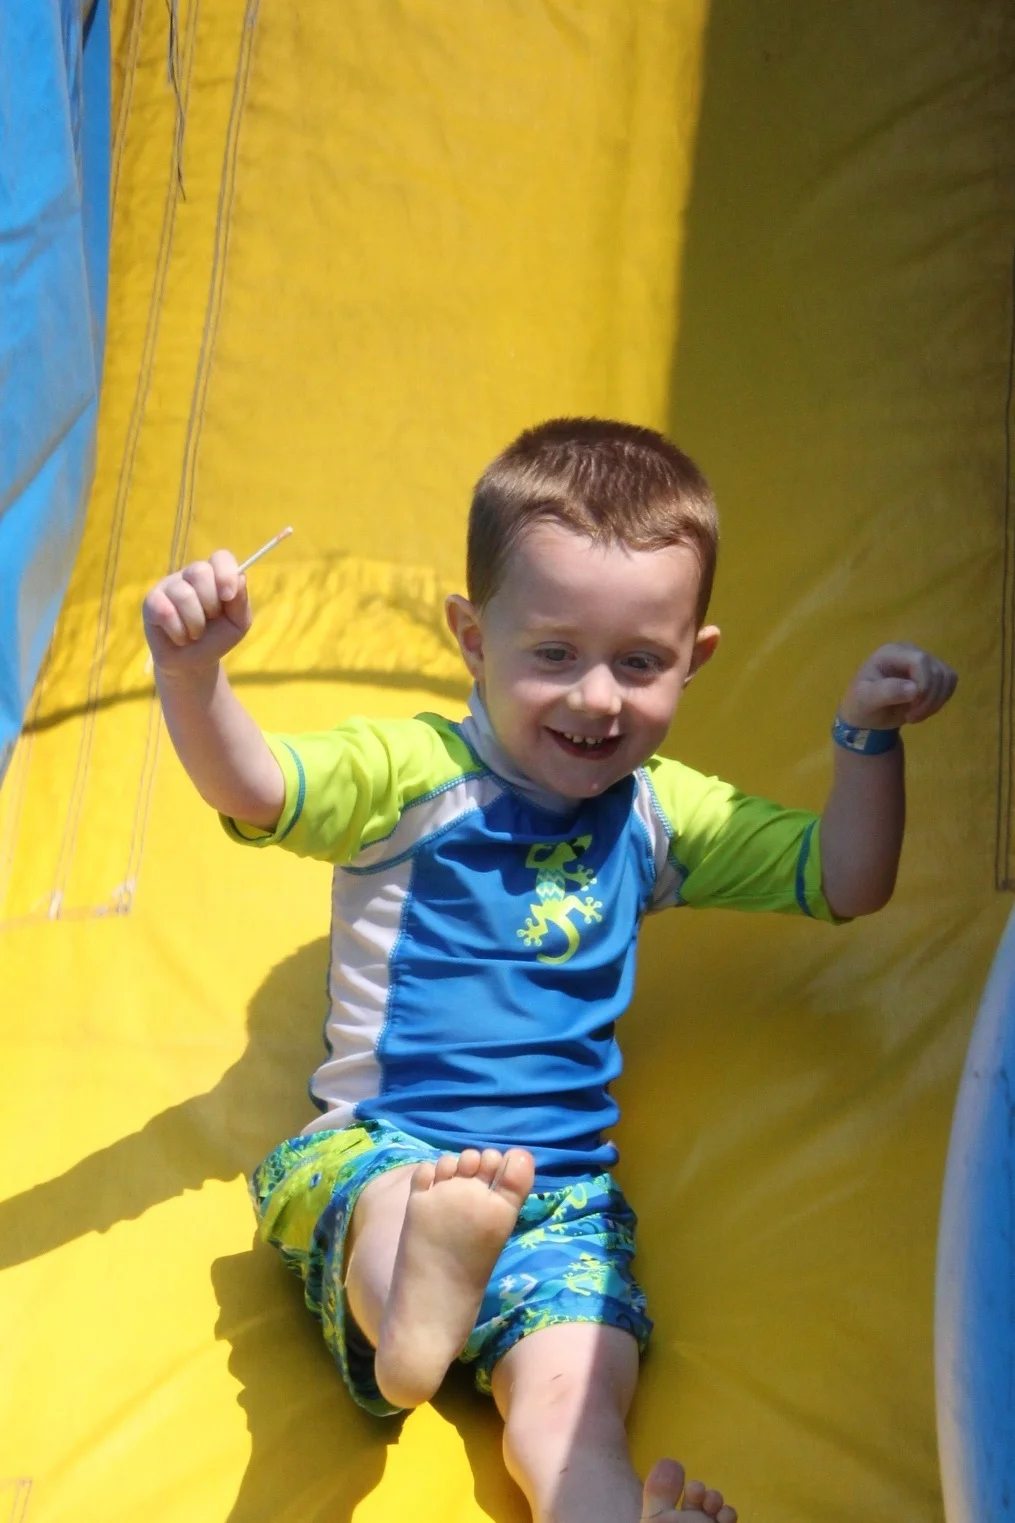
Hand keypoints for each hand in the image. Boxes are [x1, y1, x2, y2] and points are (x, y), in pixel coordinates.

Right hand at [142, 550, 251, 674]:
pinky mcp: (151, 602)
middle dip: (210, 603)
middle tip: (210, 619)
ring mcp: (169, 586)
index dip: (225, 574)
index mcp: (215, 576)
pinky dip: (178, 630)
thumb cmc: (216, 638)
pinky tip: (180, 637)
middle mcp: (191, 575)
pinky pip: (165, 610)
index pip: (221, 557)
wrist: (193, 662)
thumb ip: (240, 600)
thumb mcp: (238, 623)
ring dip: (195, 623)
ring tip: (195, 634)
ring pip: (183, 594)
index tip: (228, 597)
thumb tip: (239, 577)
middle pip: (200, 572)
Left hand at [839, 642, 956, 729]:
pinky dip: (941, 700)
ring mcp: (924, 662)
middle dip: (928, 699)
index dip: (924, 684)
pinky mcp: (933, 673)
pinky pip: (950, 684)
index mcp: (891, 652)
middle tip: (911, 717)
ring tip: (915, 714)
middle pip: (937, 670)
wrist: (867, 716)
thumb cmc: (862, 705)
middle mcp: (910, 652)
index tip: (912, 706)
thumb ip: (887, 692)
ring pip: (947, 677)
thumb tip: (914, 689)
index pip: (921, 660)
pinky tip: (924, 709)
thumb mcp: (865, 700)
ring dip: (936, 702)